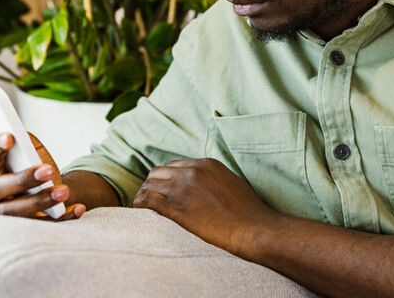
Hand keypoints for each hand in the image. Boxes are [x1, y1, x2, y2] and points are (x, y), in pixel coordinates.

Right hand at [0, 132, 85, 219]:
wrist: (38, 192)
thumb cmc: (27, 168)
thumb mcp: (28, 153)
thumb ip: (27, 145)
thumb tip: (27, 140)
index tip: (10, 136)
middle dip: (24, 179)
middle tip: (48, 171)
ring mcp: (2, 214)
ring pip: (16, 212)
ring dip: (42, 201)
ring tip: (64, 191)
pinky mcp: (21, 227)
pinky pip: (41, 225)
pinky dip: (61, 217)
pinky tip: (77, 208)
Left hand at [133, 158, 278, 255]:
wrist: (254, 228)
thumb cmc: (249, 212)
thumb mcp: (232, 184)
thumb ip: (215, 181)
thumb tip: (207, 188)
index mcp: (206, 164)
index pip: (175, 166)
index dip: (168, 178)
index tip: (166, 190)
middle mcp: (191, 171)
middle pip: (159, 172)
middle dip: (154, 184)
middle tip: (151, 198)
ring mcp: (182, 188)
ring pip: (150, 184)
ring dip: (144, 194)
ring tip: (143, 207)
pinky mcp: (175, 207)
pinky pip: (147, 200)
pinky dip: (140, 204)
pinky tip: (139, 212)